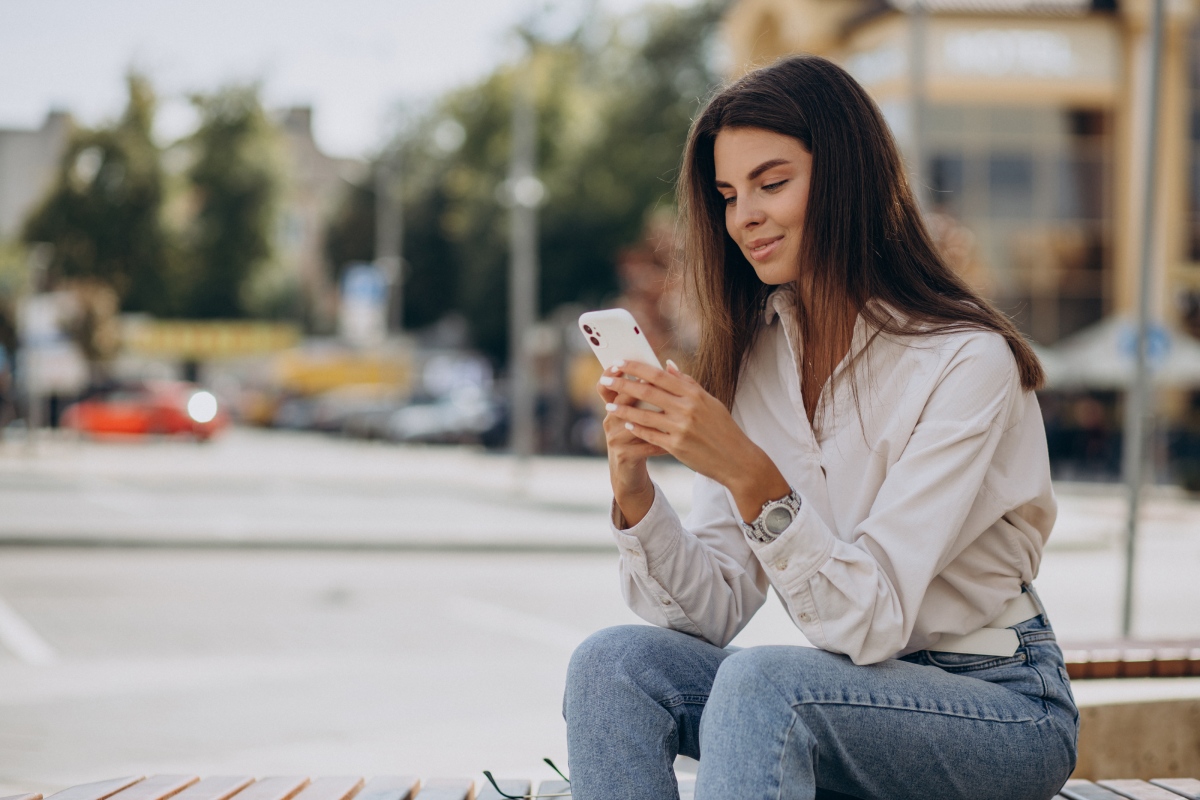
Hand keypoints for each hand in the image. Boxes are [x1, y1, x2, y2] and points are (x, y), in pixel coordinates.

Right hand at [597, 362, 667, 526]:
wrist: (628, 472)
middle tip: (653, 382)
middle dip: (637, 390)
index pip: (607, 386)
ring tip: (670, 410)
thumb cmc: (639, 438)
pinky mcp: (624, 455)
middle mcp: (610, 421)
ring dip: (653, 416)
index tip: (625, 363)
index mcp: (613, 407)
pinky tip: (677, 437)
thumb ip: (652, 390)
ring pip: (634, 422)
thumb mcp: (640, 415)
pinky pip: (646, 445)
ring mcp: (615, 439)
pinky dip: (662, 440)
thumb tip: (669, 364)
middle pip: (620, 401)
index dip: (612, 374)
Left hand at [602, 360, 790, 520]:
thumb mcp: (709, 401)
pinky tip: (624, 424)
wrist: (736, 459)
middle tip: (604, 379)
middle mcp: (687, 409)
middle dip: (622, 384)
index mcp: (694, 394)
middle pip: (647, 392)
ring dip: (623, 408)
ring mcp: (680, 428)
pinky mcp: (676, 447)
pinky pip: (649, 435)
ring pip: (644, 415)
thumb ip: (687, 383)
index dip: (636, 367)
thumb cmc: (722, 428)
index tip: (619, 362)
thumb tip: (667, 365)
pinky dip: (635, 428)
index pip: (659, 375)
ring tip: (608, 403)